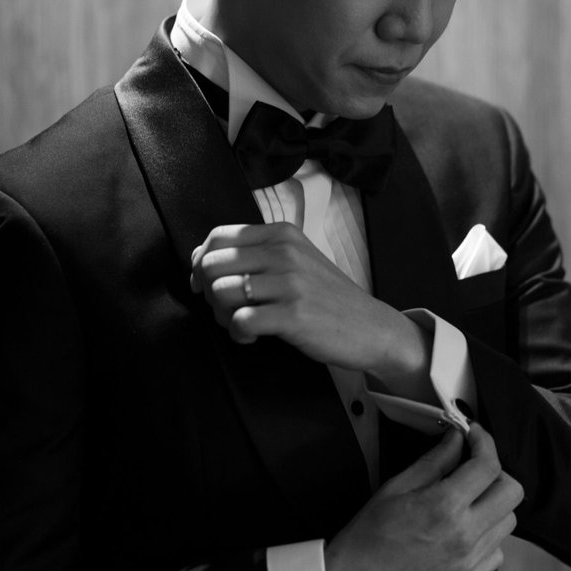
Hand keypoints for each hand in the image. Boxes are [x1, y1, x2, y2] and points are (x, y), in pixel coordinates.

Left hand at [189, 223, 431, 385]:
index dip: (201, 263)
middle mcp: (285, 252)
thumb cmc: (327, 297)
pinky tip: (253, 336)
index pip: (219, 237)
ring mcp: (290, 283)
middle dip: (209, 293)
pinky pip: (241, 320)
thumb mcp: (295, 261)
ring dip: (222, 316)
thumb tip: (200, 256)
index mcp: (282, 235)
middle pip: (213, 265)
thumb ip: (254, 254)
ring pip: (222, 292)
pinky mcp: (293, 314)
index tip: (206, 284)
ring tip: (242, 324)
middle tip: (227, 310)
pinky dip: (239, 334)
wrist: (371, 327)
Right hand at [322, 421, 522, 570]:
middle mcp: (464, 535)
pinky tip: (463, 531)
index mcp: (444, 506)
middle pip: (512, 492)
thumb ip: (434, 461)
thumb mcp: (396, 487)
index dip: (485, 442)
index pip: (488, 465)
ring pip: (508, 521)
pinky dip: (487, 536)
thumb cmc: (368, 535)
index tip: (475, 435)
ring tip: (466, 501)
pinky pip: (497, 551)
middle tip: (473, 468)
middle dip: (496, 472)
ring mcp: (470, 561)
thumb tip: (457, 439)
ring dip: (493, 504)